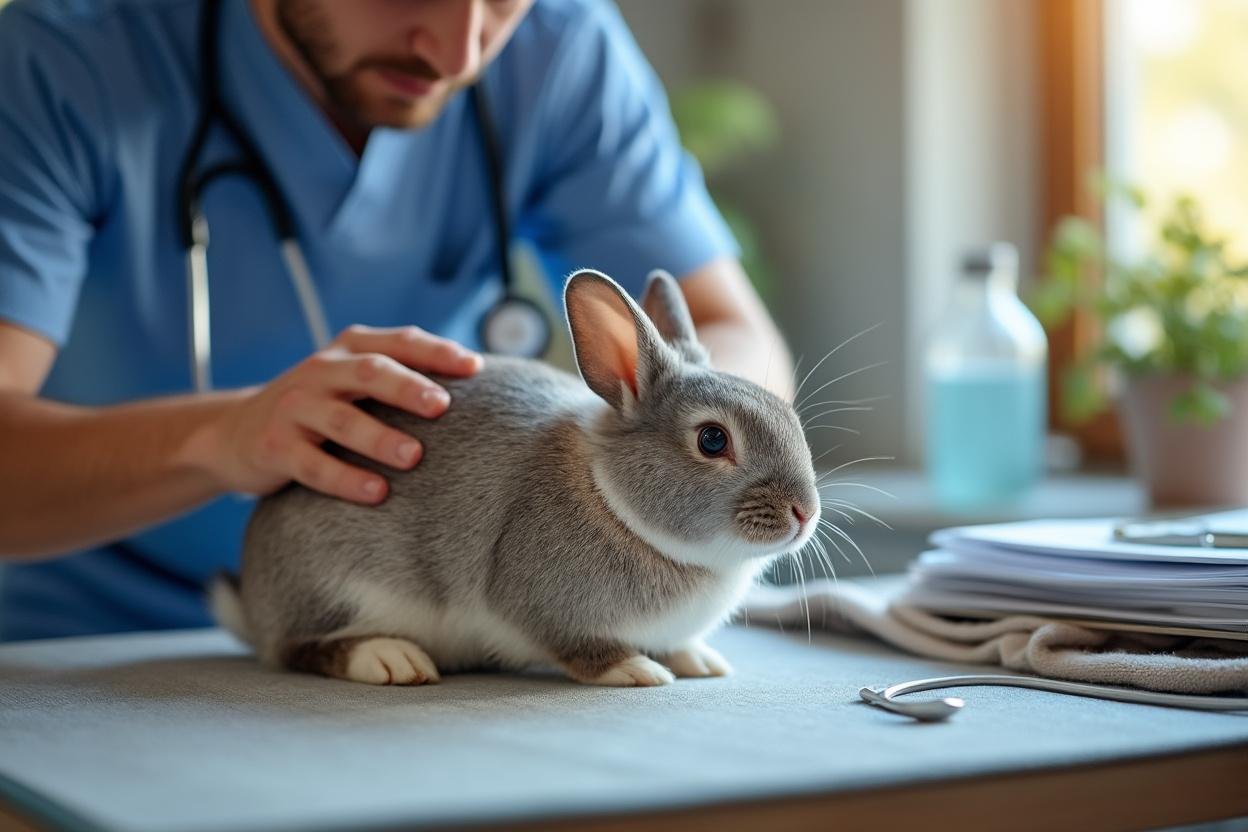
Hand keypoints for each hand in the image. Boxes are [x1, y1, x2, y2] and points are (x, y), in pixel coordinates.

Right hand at [190, 325, 481, 503]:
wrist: (236, 431)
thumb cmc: (320, 406)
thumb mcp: (353, 381)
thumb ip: (403, 375)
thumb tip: (480, 382)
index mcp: (349, 349)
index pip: (398, 342)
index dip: (437, 352)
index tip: (475, 368)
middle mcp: (321, 371)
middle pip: (368, 372)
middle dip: (407, 386)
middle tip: (442, 405)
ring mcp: (295, 408)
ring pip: (341, 420)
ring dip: (379, 438)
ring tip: (414, 457)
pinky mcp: (276, 447)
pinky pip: (313, 464)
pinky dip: (346, 479)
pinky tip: (376, 493)